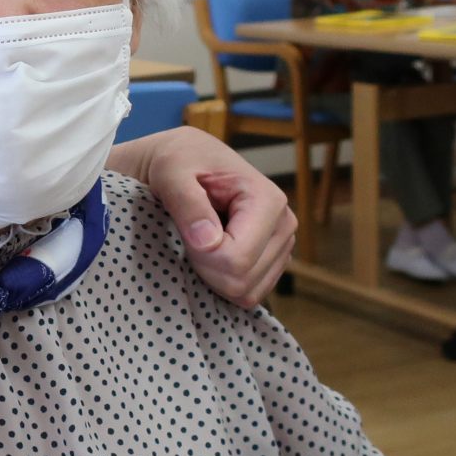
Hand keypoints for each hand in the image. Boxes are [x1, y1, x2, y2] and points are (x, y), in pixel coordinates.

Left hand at [110, 127, 297, 307]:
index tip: (185, 230)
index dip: (201, 257)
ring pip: (247, 293)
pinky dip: (223, 281)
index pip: (237, 260)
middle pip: (242, 282)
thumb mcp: (171, 171)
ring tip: (201, 240)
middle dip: (205, 268)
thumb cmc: (179, 162)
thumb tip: (208, 242)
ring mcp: (283, 246)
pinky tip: (212, 252)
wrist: (189, 160)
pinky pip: (249, 294)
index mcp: (268, 200)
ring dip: (213, 276)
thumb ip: (186, 202)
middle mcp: (285, 225)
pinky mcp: (273, 261)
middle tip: (189, 236)